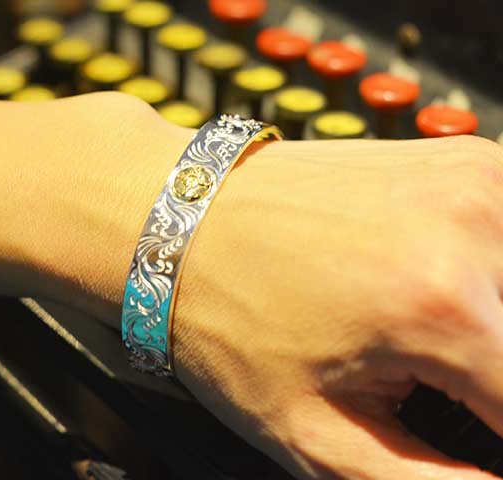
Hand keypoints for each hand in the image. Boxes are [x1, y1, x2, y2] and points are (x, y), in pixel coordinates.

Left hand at [172, 135, 502, 478]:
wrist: (187, 218)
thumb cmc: (227, 314)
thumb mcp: (314, 430)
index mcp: (443, 307)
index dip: (498, 435)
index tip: (471, 436)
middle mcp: (474, 225)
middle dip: (494, 380)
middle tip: (449, 390)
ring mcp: (474, 180)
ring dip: (498, 326)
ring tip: (441, 348)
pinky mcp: (462, 161)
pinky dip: (493, 273)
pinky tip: (443, 293)